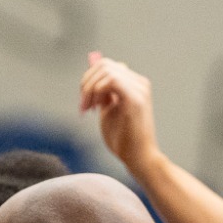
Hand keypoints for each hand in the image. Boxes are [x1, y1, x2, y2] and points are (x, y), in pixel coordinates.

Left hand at [78, 52, 163, 172]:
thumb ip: (102, 95)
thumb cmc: (123, 138)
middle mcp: (139, 83)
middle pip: (104, 64)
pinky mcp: (135, 99)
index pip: (107, 66)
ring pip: (106, 70)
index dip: (89, 79)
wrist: (138, 157)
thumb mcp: (108, 110)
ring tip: (89, 109)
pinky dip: (97, 91)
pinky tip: (97, 108)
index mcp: (133, 84)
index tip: (85, 101)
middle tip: (84, 105)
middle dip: (87, 83)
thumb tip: (90, 79)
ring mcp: (139, 89)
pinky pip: (112, 80)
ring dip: (90, 88)